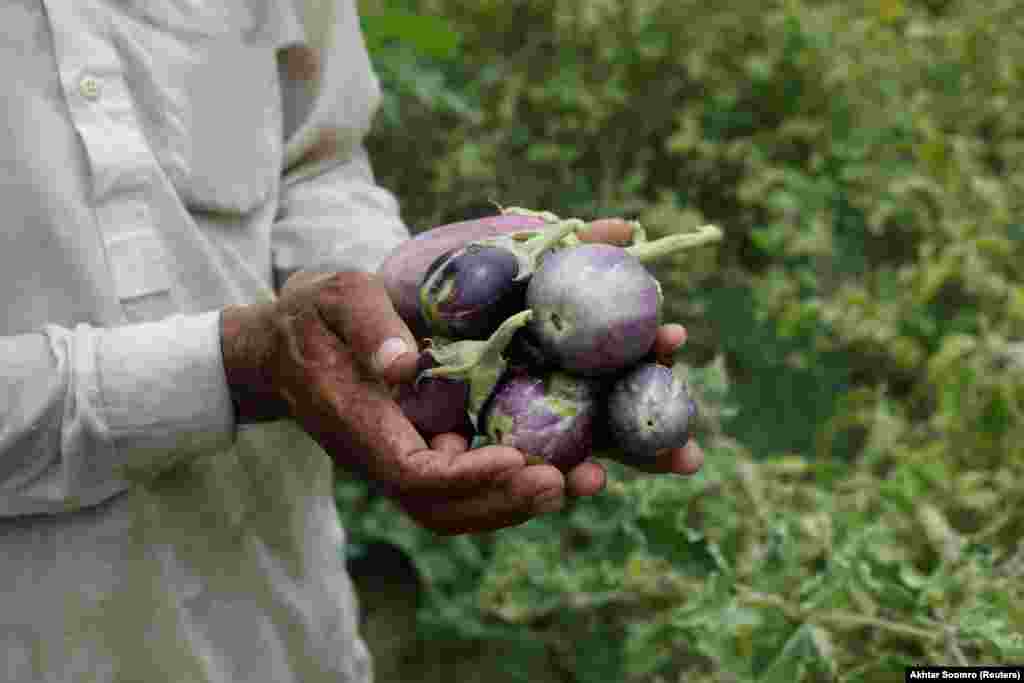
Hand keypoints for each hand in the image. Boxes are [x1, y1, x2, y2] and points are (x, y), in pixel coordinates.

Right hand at [220, 270, 570, 534]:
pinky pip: (464, 484)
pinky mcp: (418, 452)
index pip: (411, 473)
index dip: (465, 477)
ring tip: (581, 480)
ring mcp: (398, 460)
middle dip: (506, 501)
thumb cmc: (313, 316)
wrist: (282, 347)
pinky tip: (559, 462)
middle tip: (567, 481)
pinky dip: (510, 483)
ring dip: (518, 502)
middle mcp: (378, 456)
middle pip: (441, 508)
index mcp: (357, 422)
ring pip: (456, 507)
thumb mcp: (337, 298)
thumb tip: (403, 364)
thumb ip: (369, 327)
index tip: (516, 460)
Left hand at [396, 217, 705, 501]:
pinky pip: (466, 484)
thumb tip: (621, 230)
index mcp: (537, 354)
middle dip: (643, 449)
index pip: (609, 368)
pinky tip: (509, 472)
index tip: (678, 339)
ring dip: (571, 478)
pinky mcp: (431, 458)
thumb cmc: (407, 278)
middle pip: (594, 432)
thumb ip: (543, 240)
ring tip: (587, 481)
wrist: (323, 317)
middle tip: (689, 459)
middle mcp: (520, 400)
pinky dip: (487, 485)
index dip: (649, 359)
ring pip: (539, 469)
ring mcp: (481, 431)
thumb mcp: (467, 251)